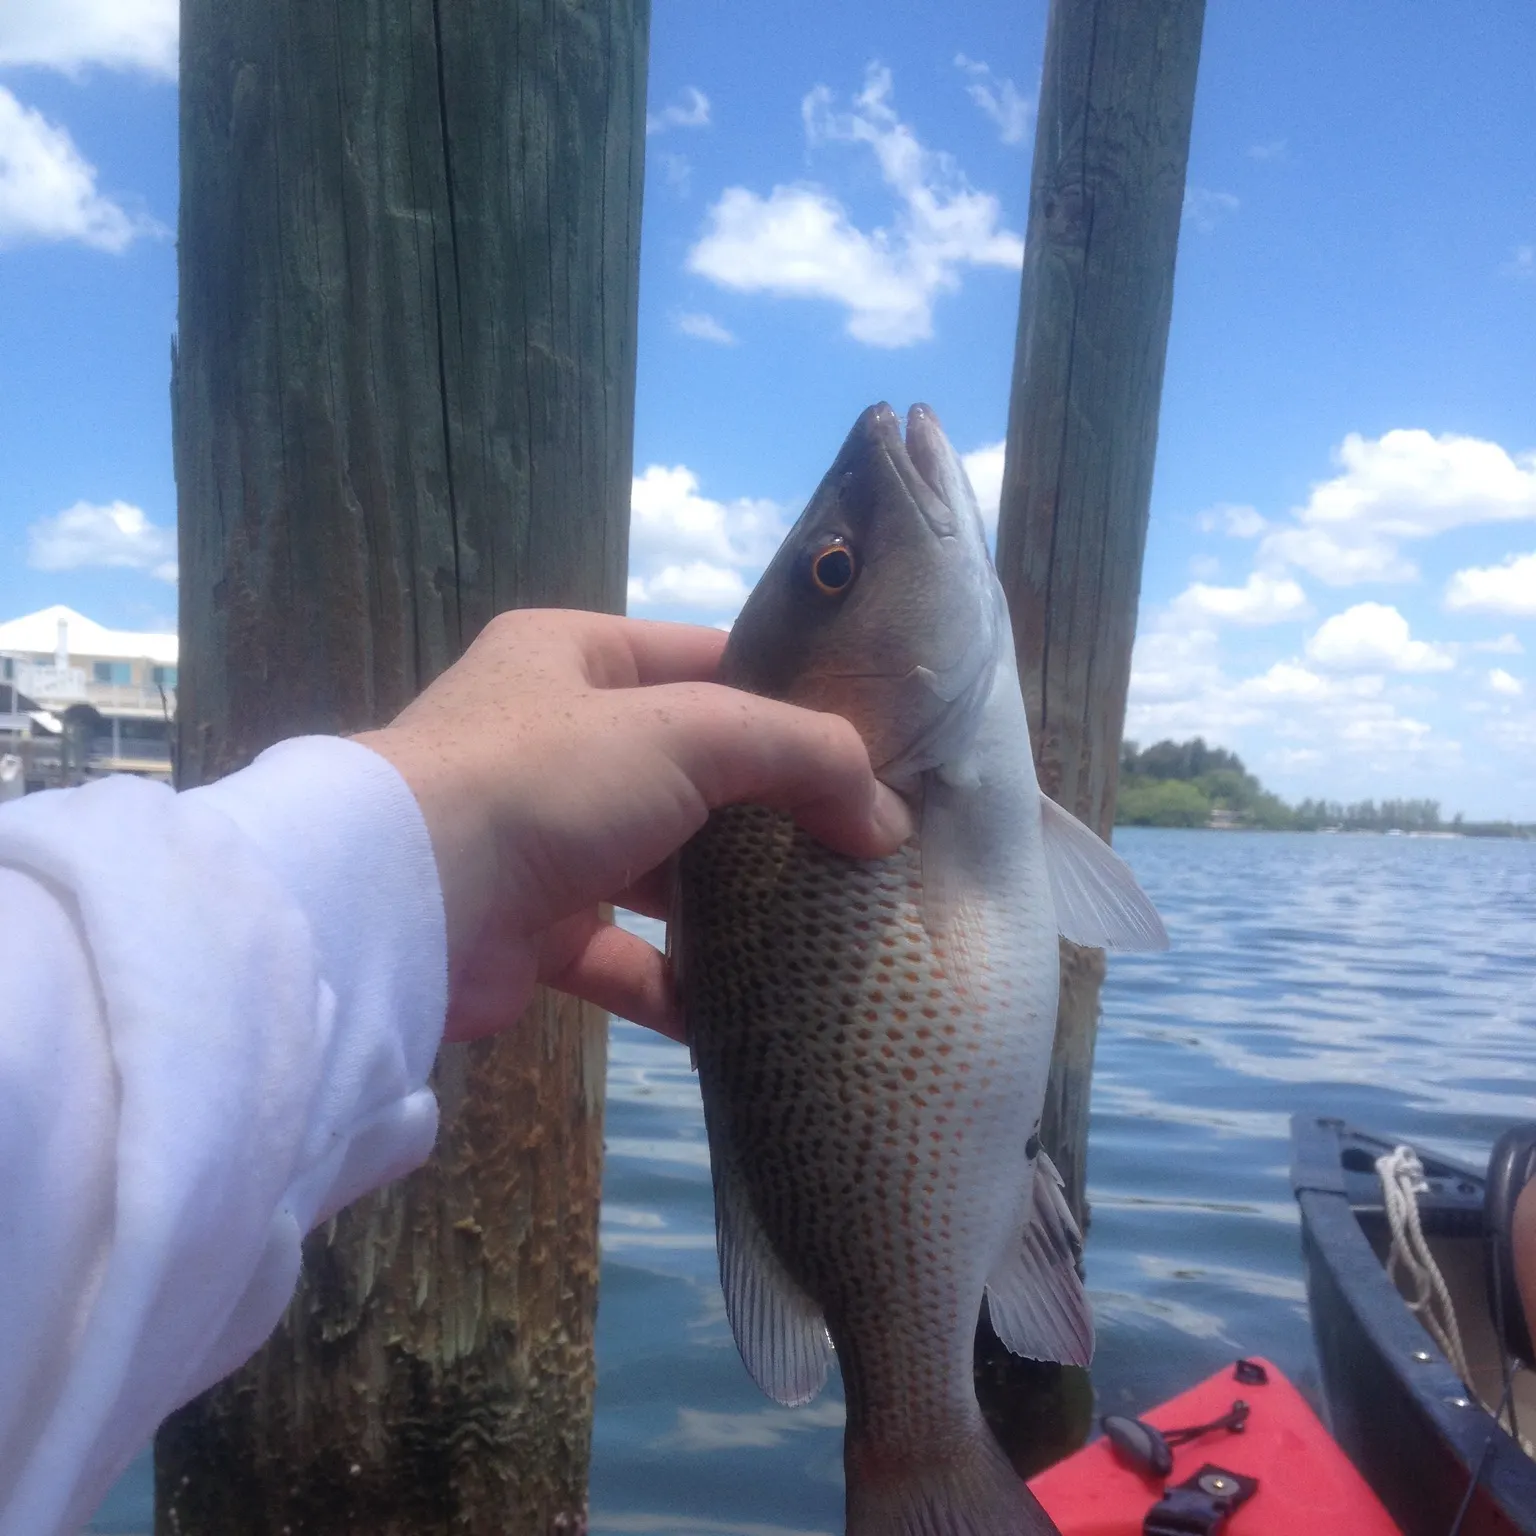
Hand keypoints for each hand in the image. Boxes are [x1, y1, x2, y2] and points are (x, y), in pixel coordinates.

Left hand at [356, 609, 910, 1043]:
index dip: (787, 702)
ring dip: (731, 908)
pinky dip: (679, 988)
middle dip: (772, 816)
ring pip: (662, 872)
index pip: (706, 663)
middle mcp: (554, 741)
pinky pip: (625, 959)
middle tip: (863, 854)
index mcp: (575, 659)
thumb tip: (886, 820)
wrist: (404, 908)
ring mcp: (542, 840)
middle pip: (692, 774)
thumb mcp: (689, 733)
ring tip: (822, 935)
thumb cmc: (545, 781)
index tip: (868, 752)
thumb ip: (799, 756)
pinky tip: (744, 1017)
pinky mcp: (531, 933)